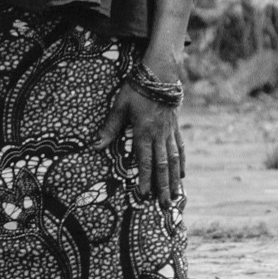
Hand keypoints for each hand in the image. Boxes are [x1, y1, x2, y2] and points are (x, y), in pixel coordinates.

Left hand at [96, 82, 185, 207]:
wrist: (160, 73)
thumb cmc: (136, 89)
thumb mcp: (120, 106)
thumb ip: (109, 127)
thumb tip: (94, 145)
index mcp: (144, 131)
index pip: (145, 161)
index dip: (145, 179)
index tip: (144, 195)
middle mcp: (159, 135)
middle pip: (162, 166)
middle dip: (162, 187)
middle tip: (164, 205)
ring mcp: (169, 132)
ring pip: (173, 160)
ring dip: (174, 180)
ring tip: (175, 197)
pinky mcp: (175, 127)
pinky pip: (180, 148)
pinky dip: (181, 163)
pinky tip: (182, 174)